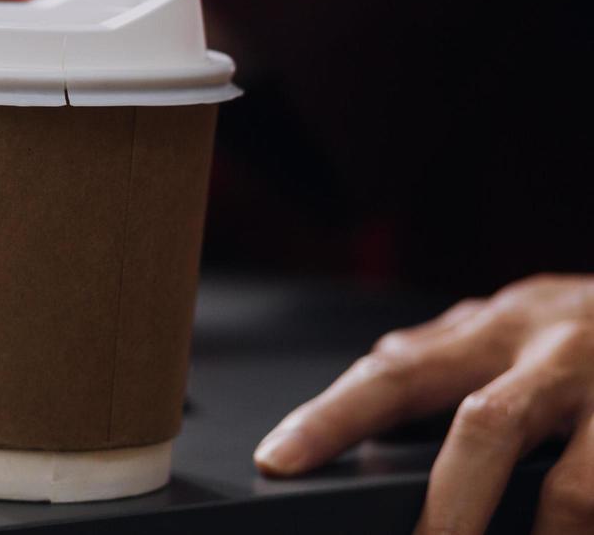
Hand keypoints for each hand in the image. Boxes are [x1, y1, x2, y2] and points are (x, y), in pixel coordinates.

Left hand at [255, 274, 593, 533]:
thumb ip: (441, 355)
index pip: (394, 371)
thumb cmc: (587, 327)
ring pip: (574, 492)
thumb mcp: (508, 324)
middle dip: (447, 510)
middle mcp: (551, 356)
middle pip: (485, 431)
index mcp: (492, 332)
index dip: (331, 417)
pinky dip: (588, 533)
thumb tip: (362, 386)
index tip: (277, 461)